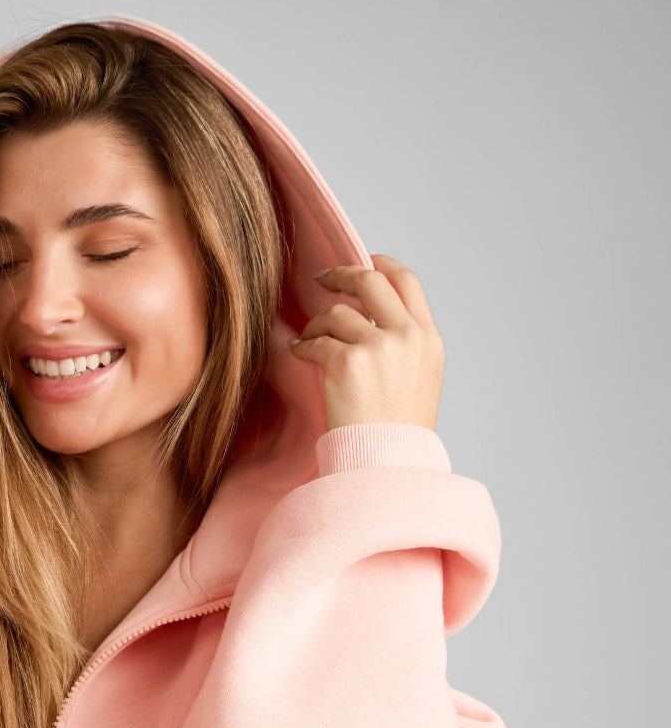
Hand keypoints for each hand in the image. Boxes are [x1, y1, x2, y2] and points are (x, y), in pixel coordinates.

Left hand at [286, 254, 444, 431]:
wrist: (386, 466)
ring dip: (316, 323)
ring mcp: (379, 347)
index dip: (381, 264)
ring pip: (337, 312)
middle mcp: (408, 336)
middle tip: (322, 279)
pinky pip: (316, 342)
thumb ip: (404, 345)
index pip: (407, 281)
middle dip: (341, 274)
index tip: (363, 262)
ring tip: (310, 338)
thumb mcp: (419, 381)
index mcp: (428, 339)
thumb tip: (371, 318)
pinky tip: (299, 353)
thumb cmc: (396, 434)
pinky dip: (302, 346)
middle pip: (370, 281)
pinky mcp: (348, 363)